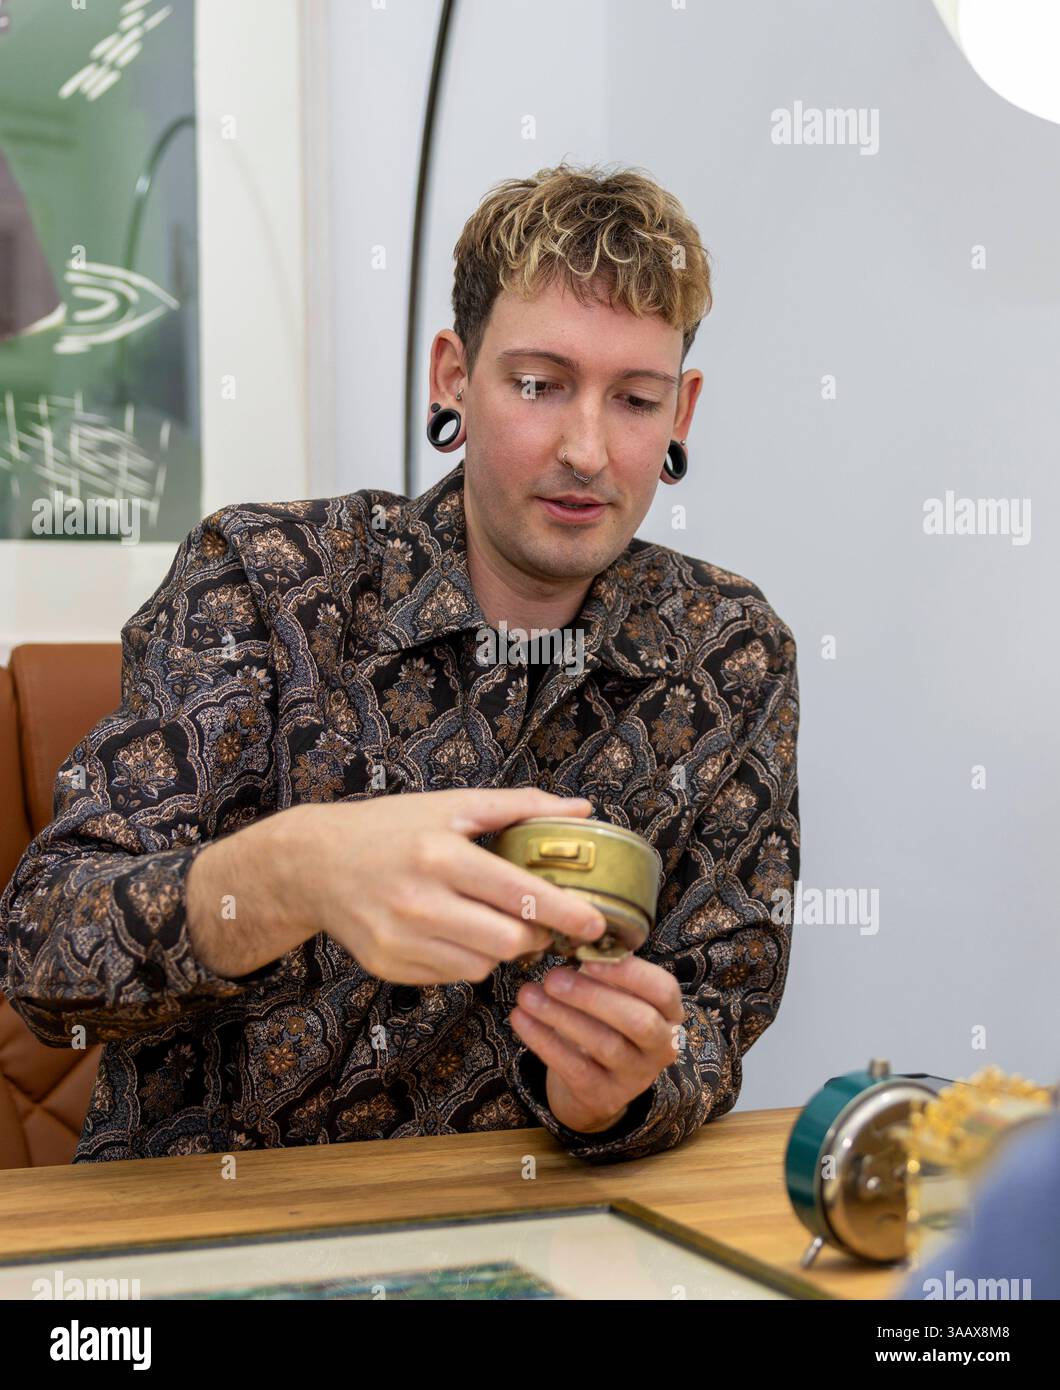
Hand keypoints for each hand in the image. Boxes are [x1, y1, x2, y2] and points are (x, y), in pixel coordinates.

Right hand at [276, 788, 606, 984]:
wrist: (315, 863)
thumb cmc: (391, 828)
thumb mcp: (452, 806)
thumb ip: (520, 808)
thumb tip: (581, 810)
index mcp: (442, 855)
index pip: (519, 893)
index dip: (565, 912)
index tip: (597, 923)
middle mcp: (420, 902)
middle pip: (508, 941)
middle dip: (534, 934)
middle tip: (540, 920)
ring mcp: (402, 940)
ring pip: (484, 965)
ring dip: (500, 948)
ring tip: (490, 920)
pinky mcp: (390, 966)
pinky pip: (453, 976)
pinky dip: (466, 959)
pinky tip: (454, 931)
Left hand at [510, 955, 685, 1134]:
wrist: (592, 1086)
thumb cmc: (604, 1023)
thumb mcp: (614, 997)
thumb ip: (604, 971)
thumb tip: (572, 940)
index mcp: (669, 1013)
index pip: (663, 990)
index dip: (630, 973)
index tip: (589, 957)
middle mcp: (660, 1047)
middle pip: (637, 1020)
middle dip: (592, 996)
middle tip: (552, 977)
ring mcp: (635, 1076)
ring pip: (605, 1044)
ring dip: (562, 1016)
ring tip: (528, 995)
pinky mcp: (603, 1096)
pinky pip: (574, 1067)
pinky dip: (544, 1040)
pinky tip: (521, 1019)